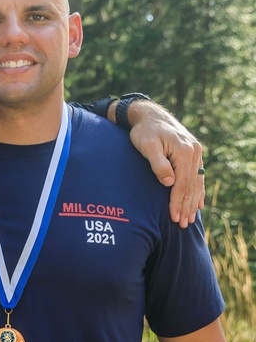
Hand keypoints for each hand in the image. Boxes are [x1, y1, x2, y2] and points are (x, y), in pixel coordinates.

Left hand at [126, 100, 204, 227]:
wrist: (150, 116)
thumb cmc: (144, 132)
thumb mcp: (147, 146)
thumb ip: (158, 164)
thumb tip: (169, 183)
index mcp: (185, 151)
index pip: (182, 183)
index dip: (178, 202)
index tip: (174, 217)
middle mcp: (195, 152)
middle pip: (192, 185)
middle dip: (187, 206)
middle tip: (183, 225)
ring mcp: (196, 153)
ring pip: (196, 183)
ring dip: (193, 202)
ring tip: (190, 219)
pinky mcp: (193, 155)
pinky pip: (197, 177)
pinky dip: (198, 191)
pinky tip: (199, 203)